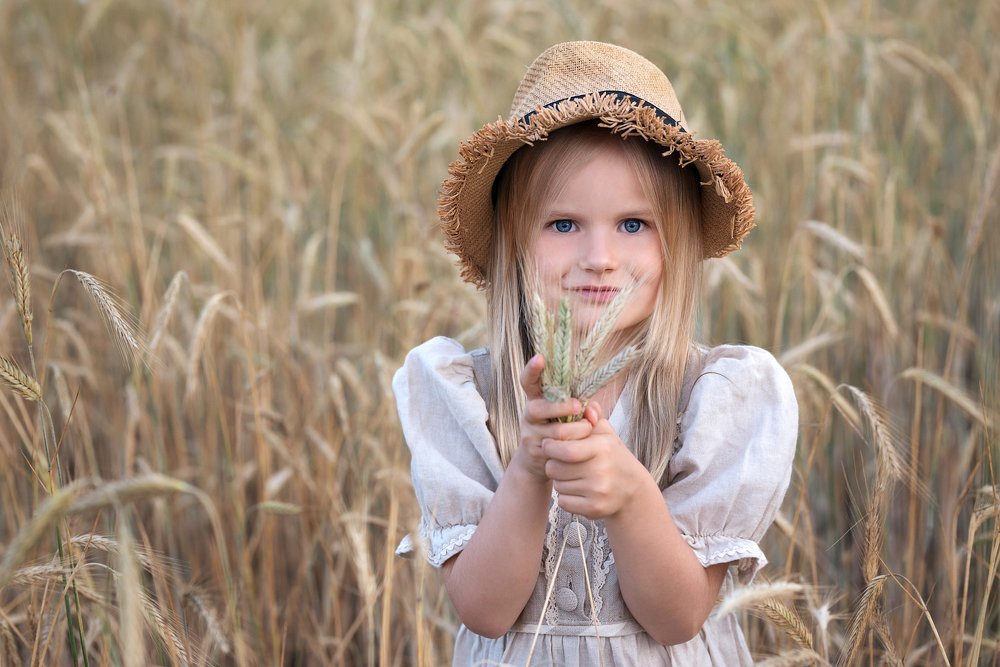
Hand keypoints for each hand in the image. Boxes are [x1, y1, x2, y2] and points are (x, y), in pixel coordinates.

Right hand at [514, 355, 592, 480]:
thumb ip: (581, 406)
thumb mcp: (567, 415)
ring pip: (556, 431)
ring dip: (577, 430)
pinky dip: (575, 445)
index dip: (532, 369)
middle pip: (539, 408)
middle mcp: (529, 415)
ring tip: (587, 429)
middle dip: (561, 407)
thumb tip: (592, 409)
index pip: (528, 381)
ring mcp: (530, 434)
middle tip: (578, 406)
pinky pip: (560, 448)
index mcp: (537, 399)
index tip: (540, 357)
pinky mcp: (537, 452)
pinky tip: (582, 445)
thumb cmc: (558, 430)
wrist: (538, 462)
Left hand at [542, 402, 647, 518]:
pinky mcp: (594, 509)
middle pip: (554, 468)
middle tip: (561, 462)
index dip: (551, 446)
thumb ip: (592, 415)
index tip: (550, 444)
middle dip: (553, 464)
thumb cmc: (612, 456)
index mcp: (601, 448)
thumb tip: (585, 405)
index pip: (564, 449)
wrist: (632, 489)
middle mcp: (600, 470)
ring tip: (574, 476)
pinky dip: (566, 497)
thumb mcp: (605, 433)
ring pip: (558, 486)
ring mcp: (598, 492)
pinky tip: (578, 490)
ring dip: (560, 481)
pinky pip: (563, 502)